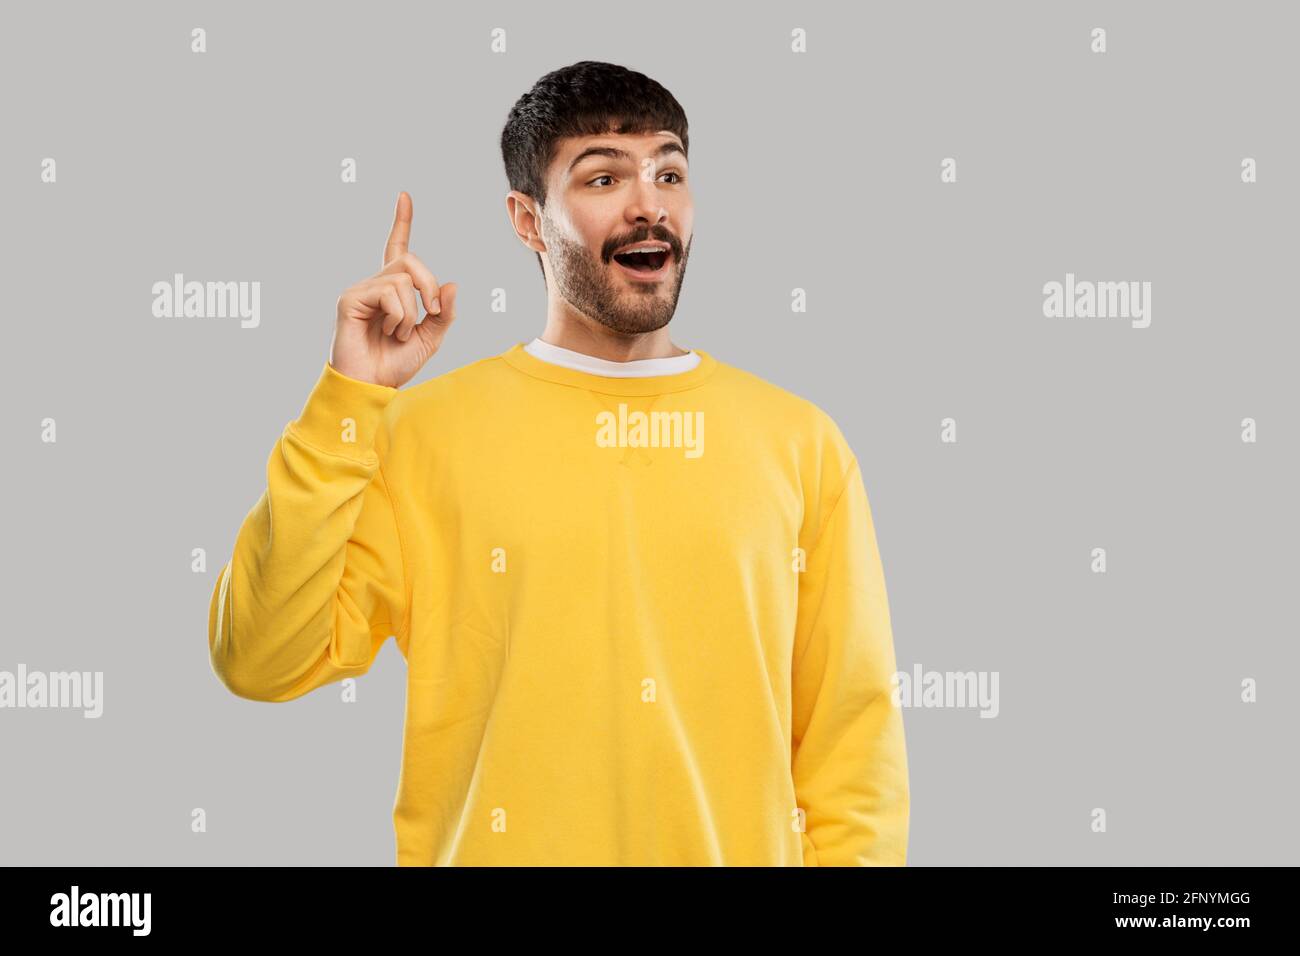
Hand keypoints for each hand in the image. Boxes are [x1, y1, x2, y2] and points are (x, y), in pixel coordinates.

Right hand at [329, 191, 458, 387]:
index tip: (404, 196)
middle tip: (431, 312)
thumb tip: (451, 284)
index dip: (402, 222)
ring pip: (403, 278)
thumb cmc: (395, 364)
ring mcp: (362, 289)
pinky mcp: (350, 298)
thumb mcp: (431, 338)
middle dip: (430, 287)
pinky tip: (389, 332)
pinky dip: (399, 315)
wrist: (372, 386)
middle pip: (411, 261)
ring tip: (399, 333)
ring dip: (412, 312)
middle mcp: (376, 284)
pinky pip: (389, 292)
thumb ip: (444, 312)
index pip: (398, 249)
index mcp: (394, 290)